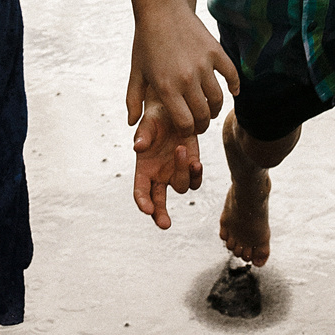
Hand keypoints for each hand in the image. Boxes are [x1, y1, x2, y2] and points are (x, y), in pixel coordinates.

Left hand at [125, 7, 238, 135]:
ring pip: (218, 99)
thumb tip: (132, 123)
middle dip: (202, 125)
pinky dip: (235, 86)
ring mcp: (203, 65)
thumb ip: (133, 100)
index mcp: (166, 88)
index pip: (185, 124)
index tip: (187, 130)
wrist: (160, 9)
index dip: (188, 132)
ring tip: (210, 109)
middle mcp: (187, 79)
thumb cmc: (145, 42)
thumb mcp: (136, 72)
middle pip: (203, 115)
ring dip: (215, 109)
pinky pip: (232, 75)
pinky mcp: (215, 51)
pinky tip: (232, 91)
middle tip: (200, 124)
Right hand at [131, 101, 202, 228]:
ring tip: (180, 149)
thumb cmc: (157, 117)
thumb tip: (138, 147)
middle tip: (165, 224)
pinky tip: (196, 163)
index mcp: (144, 169)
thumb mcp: (148, 123)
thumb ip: (143, 135)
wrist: (175, 110)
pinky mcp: (191, 167)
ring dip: (182, 172)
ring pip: (181, 187)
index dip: (143, 202)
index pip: (140, 192)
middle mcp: (158, 176)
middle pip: (158, 203)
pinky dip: (196, 175)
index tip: (147, 209)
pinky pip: (195, 180)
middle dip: (160, 215)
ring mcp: (175, 173)